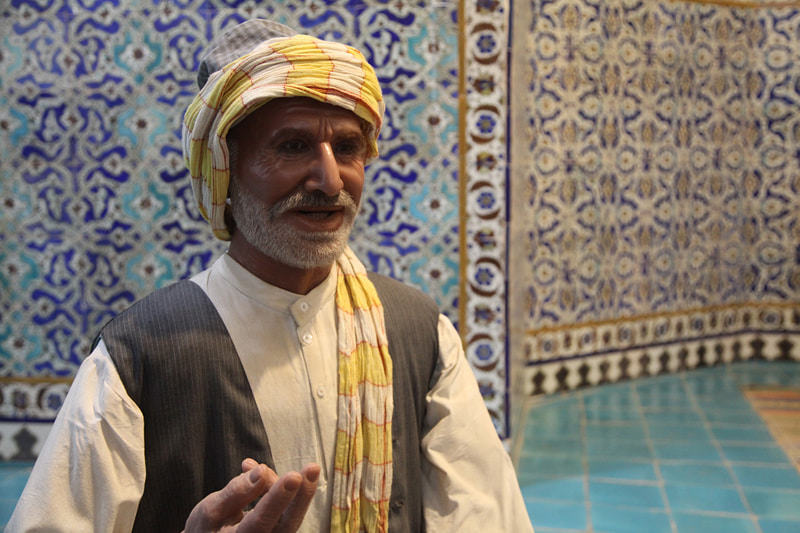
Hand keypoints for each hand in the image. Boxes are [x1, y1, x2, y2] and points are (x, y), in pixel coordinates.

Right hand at [183, 458, 320, 531]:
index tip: (293, 476)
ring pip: (289, 515)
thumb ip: (235, 492)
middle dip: (301, 494)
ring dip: (287, 486)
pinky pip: (286, 511)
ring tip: (248, 466)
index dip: (277, 497)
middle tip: (312, 468)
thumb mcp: (209, 510)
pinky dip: (277, 490)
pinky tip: (259, 475)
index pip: (261, 520)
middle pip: (287, 523)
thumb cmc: (206, 527)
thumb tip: (261, 471)